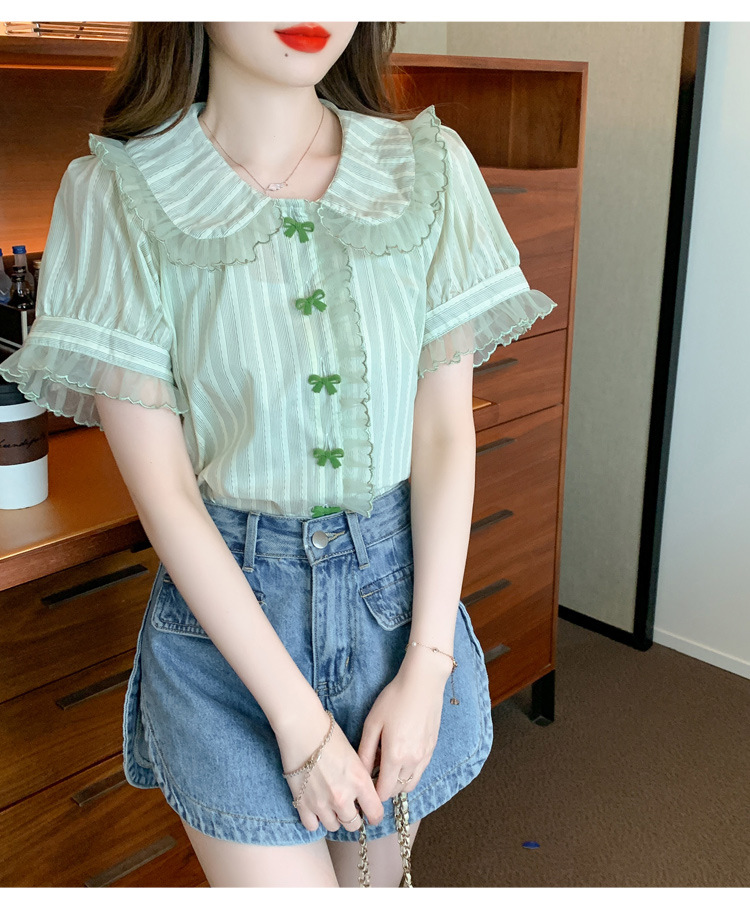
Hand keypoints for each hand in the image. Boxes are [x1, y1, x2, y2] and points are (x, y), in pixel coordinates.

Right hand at [276, 705, 383, 832]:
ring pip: (334, 827)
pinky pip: (313, 826)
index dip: (374, 815)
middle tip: (349, 806)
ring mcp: (322, 803)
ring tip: (330, 804)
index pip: (375, 813)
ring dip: (334, 818)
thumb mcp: (355, 755)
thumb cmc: (329, 734)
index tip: (371, 813)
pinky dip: (315, 819)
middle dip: (354, 817)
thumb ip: (361, 779)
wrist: (302, 728)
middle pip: (354, 825)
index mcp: (360, 782)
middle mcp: (343, 797)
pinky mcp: (303, 804)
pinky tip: (316, 807)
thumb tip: (364, 794)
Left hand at [357, 648, 450, 800]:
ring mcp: (426, 756)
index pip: (384, 791)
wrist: (423, 683)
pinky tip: (402, 753)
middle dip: (385, 787)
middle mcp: (413, 761)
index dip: (373, 792)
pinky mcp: (433, 748)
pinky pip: (421, 770)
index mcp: (395, 756)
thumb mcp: (372, 723)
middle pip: (398, 790)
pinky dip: (410, 771)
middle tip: (375, 771)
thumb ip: (366, 752)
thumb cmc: (394, 699)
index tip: (365, 783)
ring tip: (388, 763)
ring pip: (411, 783)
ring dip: (399, 781)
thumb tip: (361, 773)